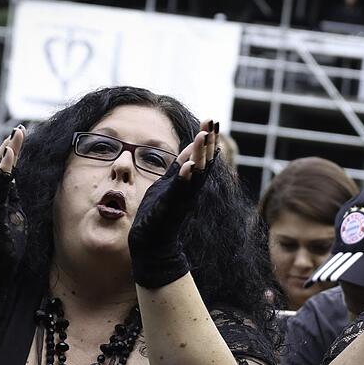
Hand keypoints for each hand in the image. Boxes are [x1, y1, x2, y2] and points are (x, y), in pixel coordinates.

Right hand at [0, 126, 26, 301]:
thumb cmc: (3, 239)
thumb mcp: (11, 209)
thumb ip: (10, 191)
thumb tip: (14, 171)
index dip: (5, 149)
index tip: (17, 134)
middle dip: (5, 146)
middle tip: (19, 132)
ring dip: (7, 151)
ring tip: (17, 136)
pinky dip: (4, 169)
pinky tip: (10, 155)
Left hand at [129, 119, 218, 288]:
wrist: (151, 244)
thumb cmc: (158, 214)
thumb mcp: (168, 185)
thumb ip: (178, 168)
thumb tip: (189, 150)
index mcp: (188, 183)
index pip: (200, 156)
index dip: (206, 139)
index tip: (211, 120)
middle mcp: (189, 190)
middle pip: (203, 162)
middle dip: (207, 142)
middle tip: (212, 122)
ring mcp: (181, 199)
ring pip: (195, 175)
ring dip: (200, 156)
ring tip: (203, 137)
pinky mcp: (171, 209)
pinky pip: (180, 192)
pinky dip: (185, 179)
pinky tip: (189, 166)